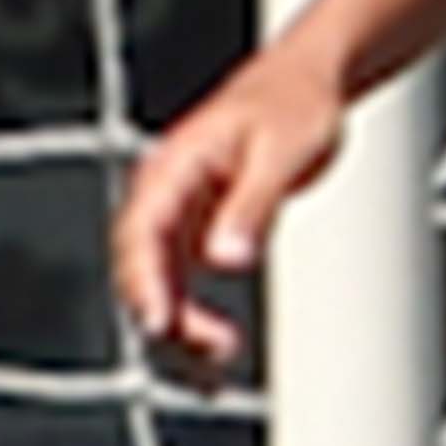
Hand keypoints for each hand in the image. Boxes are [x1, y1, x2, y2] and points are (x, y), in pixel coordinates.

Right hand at [112, 48, 352, 385]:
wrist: (306, 83)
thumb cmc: (295, 103)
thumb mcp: (283, 151)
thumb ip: (253, 204)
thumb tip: (226, 257)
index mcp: (176, 163)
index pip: (142, 227)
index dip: (142, 279)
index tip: (156, 322)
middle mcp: (165, 192)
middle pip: (139, 265)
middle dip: (162, 315)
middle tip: (207, 352)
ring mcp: (176, 216)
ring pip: (156, 284)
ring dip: (178, 328)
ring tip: (219, 362)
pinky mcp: (194, 233)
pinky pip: (179, 286)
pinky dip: (193, 321)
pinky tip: (218, 352)